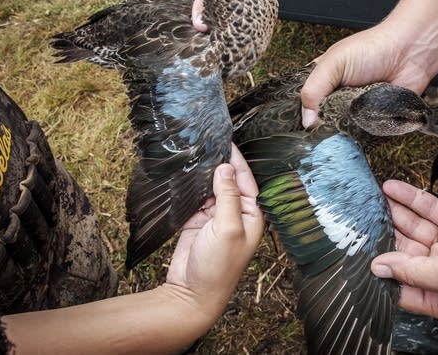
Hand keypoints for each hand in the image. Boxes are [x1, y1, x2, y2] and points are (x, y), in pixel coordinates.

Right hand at [165, 145, 263, 320]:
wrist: (192, 294)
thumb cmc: (218, 268)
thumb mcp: (228, 227)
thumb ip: (228, 196)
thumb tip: (225, 168)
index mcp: (251, 214)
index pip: (245, 180)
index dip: (235, 161)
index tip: (225, 142)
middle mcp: (236, 213)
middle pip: (228, 181)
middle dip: (219, 164)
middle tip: (207, 143)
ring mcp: (216, 217)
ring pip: (211, 187)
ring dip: (204, 174)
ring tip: (196, 154)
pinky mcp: (198, 221)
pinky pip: (196, 198)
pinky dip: (192, 188)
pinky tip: (186, 174)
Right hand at [300, 23, 437, 126]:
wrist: (410, 54)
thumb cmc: (373, 48)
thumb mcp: (333, 63)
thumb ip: (313, 89)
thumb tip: (306, 120)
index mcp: (323, 83)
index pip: (304, 105)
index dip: (301, 115)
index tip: (298, 126)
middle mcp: (337, 99)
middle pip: (321, 123)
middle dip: (321, 128)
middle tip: (319, 131)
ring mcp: (355, 112)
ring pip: (340, 133)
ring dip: (341, 133)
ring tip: (341, 130)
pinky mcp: (374, 122)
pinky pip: (362, 137)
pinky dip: (361, 135)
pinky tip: (359, 130)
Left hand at [371, 180, 437, 321]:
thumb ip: (414, 272)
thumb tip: (379, 270)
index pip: (402, 289)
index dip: (380, 274)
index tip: (355, 257)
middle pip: (403, 254)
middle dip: (382, 236)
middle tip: (357, 219)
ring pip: (413, 227)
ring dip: (392, 212)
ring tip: (368, 198)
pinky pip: (428, 209)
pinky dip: (410, 198)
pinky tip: (391, 188)